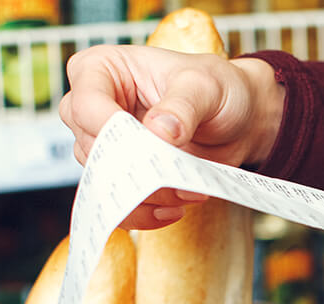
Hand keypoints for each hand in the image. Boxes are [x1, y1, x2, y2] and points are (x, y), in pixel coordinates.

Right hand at [59, 45, 283, 228]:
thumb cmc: (218, 89)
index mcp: (101, 69)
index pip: (85, 105)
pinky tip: (174, 209)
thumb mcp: (205, 86)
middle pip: (92, 149)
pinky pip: (117, 204)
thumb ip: (181, 106)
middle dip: (136, 170)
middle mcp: (93, 107)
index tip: (153, 144)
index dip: (112, 131)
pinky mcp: (122, 174)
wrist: (238, 121)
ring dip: (146, 195)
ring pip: (105, 181)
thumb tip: (159, 132)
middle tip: (177, 176)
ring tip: (188, 191)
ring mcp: (104, 144)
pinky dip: (144, 213)